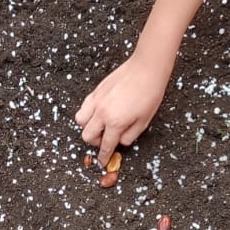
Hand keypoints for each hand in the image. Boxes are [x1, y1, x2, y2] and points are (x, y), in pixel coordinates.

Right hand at [75, 49, 170, 164]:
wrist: (146, 68)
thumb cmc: (149, 92)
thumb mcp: (145, 121)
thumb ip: (130, 135)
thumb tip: (121, 142)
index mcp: (115, 122)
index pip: (105, 146)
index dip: (103, 156)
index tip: (102, 161)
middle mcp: (102, 112)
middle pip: (87, 136)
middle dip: (95, 142)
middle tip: (105, 140)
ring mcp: (97, 100)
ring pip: (80, 121)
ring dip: (88, 127)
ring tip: (99, 126)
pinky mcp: (96, 90)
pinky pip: (84, 106)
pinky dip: (88, 113)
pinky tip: (98, 112)